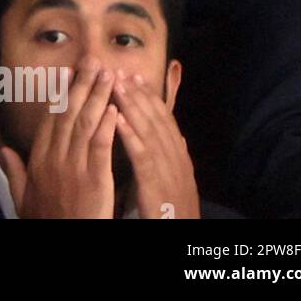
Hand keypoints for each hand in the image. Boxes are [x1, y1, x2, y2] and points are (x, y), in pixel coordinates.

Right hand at [0, 57, 119, 217]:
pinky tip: (115, 108)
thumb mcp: (21, 196)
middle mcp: (54, 158)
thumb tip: (1, 145)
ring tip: (108, 74)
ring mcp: (74, 168)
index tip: (69, 72)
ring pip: (85, 124)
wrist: (63, 242)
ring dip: (97, 96)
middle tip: (92, 59)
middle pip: (68, 113)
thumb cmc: (46, 221)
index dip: (61, 94)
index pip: (51, 119)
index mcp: (38, 160)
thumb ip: (13, 168)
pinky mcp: (95, 180)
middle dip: (81, 84)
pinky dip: (107, 125)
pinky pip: (101, 147)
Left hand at [114, 71, 200, 218]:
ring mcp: (168, 168)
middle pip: (156, 118)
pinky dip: (130, 135)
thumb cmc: (177, 207)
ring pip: (149, 130)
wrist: (184, 231)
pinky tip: (117, 120)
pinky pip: (142, 155)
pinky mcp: (156, 183)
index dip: (149, 96)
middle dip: (138, 93)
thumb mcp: (179, 178)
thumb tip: (180, 138)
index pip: (163, 119)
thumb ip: (176, 157)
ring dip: (132, 106)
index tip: (134, 76)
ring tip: (116, 84)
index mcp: (179, 155)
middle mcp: (176, 156)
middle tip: (120, 70)